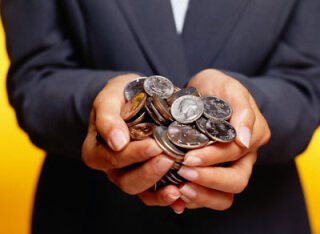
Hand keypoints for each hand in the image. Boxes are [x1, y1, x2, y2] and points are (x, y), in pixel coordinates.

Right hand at [82, 74, 180, 203]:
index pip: (114, 158)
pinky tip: (180, 197)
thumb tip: (116, 141)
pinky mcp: (145, 178)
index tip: (154, 146)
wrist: (134, 97)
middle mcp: (110, 167)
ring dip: (159, 190)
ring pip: (140, 191)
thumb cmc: (120, 95)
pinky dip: (165, 197)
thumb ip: (108, 117)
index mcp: (96, 150)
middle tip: (169, 158)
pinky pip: (152, 194)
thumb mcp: (109, 97)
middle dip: (149, 172)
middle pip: (127, 180)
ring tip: (178, 184)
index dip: (134, 154)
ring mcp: (128, 175)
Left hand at [171, 69, 270, 210]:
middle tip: (183, 172)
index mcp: (252, 137)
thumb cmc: (217, 88)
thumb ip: (242, 110)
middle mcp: (244, 157)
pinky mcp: (213, 175)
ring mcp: (229, 168)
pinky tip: (176, 198)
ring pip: (225, 196)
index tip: (188, 157)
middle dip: (208, 180)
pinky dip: (193, 200)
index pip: (234, 154)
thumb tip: (245, 140)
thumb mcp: (230, 89)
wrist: (206, 92)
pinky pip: (209, 196)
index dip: (212, 159)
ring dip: (202, 196)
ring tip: (179, 191)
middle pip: (235, 182)